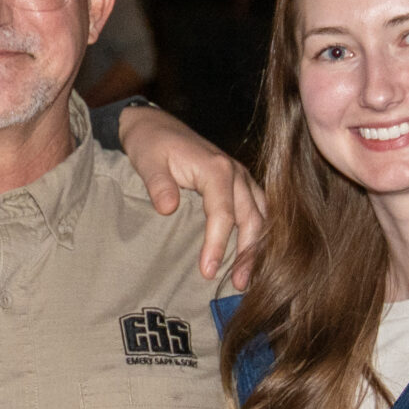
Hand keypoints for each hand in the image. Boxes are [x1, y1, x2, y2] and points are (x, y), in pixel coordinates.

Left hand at [116, 104, 266, 287]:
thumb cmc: (150, 143)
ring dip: (258, 247)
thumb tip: (168, 208)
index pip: (223, 213)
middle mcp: (236, 173)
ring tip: (247, 278)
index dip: (217, 245)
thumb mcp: (147, 160)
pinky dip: (258, 233)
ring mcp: (241, 178)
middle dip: (247, 253)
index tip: (208, 271)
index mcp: (216, 168)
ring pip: (261, 216)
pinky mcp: (239, 184)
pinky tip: (251, 256)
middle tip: (238, 285)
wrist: (154, 124)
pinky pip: (258, 210)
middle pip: (252, 218)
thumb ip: (158, 184)